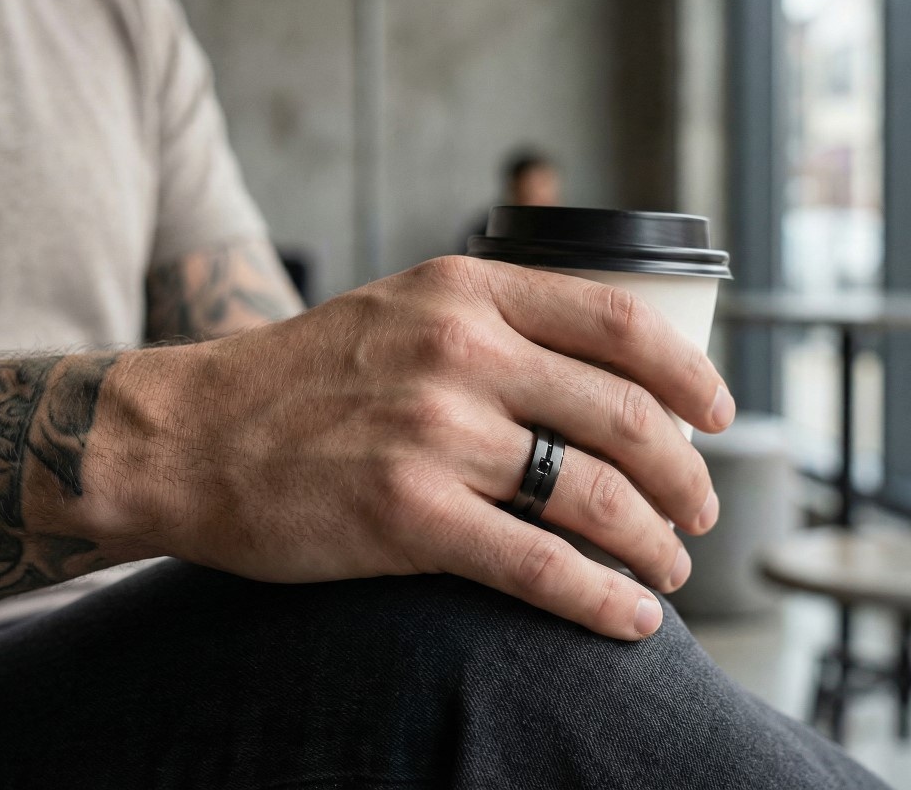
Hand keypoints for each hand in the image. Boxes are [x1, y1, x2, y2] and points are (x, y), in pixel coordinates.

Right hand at [111, 256, 735, 639]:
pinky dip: (602, 598)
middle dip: (684, 475)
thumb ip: (496, 324)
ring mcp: (435, 434)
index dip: (689, 373)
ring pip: (593, 495)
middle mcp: (461, 352)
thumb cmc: (307, 374)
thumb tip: (598, 372)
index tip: (718, 413)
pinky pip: (539, 566)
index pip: (620, 322)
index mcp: (468, 292)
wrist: (193, 433)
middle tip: (699, 509)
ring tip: (671, 566)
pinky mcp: (407, 517)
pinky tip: (631, 618)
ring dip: (654, 541)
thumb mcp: (406, 309)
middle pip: (624, 416)